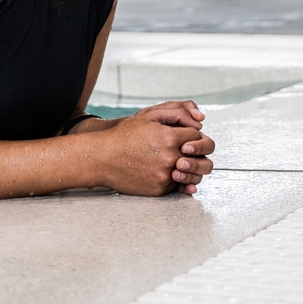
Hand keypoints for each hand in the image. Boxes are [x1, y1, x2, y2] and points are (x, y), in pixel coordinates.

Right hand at [99, 101, 213, 195]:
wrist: (103, 158)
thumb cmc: (124, 136)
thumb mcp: (149, 116)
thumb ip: (177, 114)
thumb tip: (198, 123)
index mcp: (169, 138)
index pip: (196, 136)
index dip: (192, 134)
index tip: (185, 135)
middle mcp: (169, 159)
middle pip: (200, 157)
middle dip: (197, 152)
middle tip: (188, 150)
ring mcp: (165, 176)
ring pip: (191, 174)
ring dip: (190, 168)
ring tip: (179, 161)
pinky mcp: (159, 189)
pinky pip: (177, 185)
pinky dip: (175, 178)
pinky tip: (166, 170)